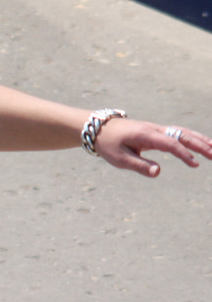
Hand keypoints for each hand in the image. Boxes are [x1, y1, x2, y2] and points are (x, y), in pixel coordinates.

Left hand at [95, 119, 211, 176]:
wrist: (99, 128)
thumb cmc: (108, 144)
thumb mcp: (119, 158)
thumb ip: (139, 165)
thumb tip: (158, 172)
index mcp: (145, 135)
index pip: (170, 143)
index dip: (183, 154)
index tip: (195, 164)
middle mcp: (154, 129)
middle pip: (181, 134)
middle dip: (199, 144)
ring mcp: (156, 129)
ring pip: (182, 132)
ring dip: (199, 140)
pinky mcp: (156, 131)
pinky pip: (178, 133)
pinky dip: (192, 138)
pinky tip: (202, 144)